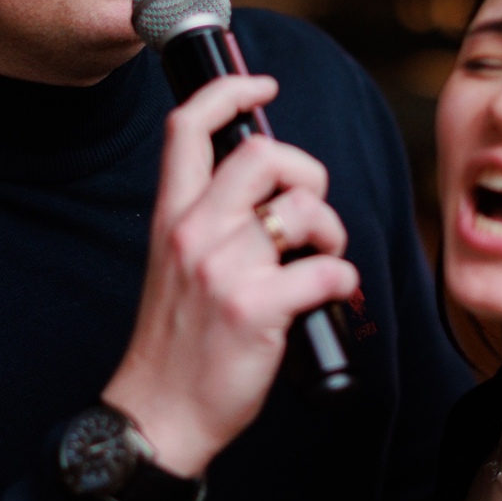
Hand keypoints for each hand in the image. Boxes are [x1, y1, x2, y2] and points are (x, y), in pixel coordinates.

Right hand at [101, 75, 357, 477]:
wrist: (158, 414)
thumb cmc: (178, 343)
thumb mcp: (175, 264)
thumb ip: (210, 221)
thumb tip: (271, 189)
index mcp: (172, 217)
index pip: (187, 127)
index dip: (228, 91)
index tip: (261, 86)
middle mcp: (193, 232)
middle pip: (264, 154)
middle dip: (307, 172)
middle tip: (311, 212)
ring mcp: (223, 269)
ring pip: (305, 208)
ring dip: (332, 231)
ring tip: (322, 260)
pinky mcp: (255, 308)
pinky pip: (328, 269)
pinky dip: (342, 281)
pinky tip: (328, 299)